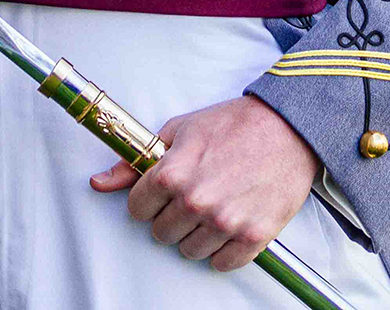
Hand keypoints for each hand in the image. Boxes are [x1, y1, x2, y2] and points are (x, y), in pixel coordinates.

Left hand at [88, 93, 321, 270]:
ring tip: (213, 207)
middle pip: (161, 234)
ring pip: (189, 251)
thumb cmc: (235, 124)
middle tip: (192, 197)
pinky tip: (230, 224)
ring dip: (197, 234)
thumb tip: (99, 182)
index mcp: (172, 174)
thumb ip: (135, 162)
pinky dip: (224, 249)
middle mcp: (195, 201)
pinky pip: (223, 264)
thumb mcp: (180, 130)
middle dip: (171, 217)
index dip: (148, 199)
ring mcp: (225, 222)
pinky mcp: (253, 236)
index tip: (163, 192)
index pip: (137, 210)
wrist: (289, 127)